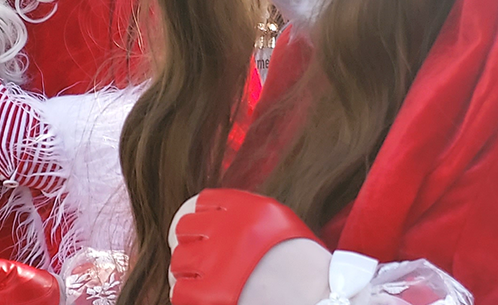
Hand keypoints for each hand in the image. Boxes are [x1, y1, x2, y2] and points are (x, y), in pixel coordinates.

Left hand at [168, 189, 322, 304]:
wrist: (319, 302)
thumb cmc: (303, 267)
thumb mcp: (281, 222)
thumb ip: (245, 213)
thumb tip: (208, 214)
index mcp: (247, 208)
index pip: (200, 202)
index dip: (201, 220)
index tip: (202, 233)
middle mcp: (229, 230)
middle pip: (183, 229)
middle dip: (191, 244)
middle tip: (203, 260)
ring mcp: (217, 263)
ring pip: (178, 261)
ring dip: (189, 271)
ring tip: (208, 282)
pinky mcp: (209, 296)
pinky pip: (180, 292)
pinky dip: (190, 297)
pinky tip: (208, 299)